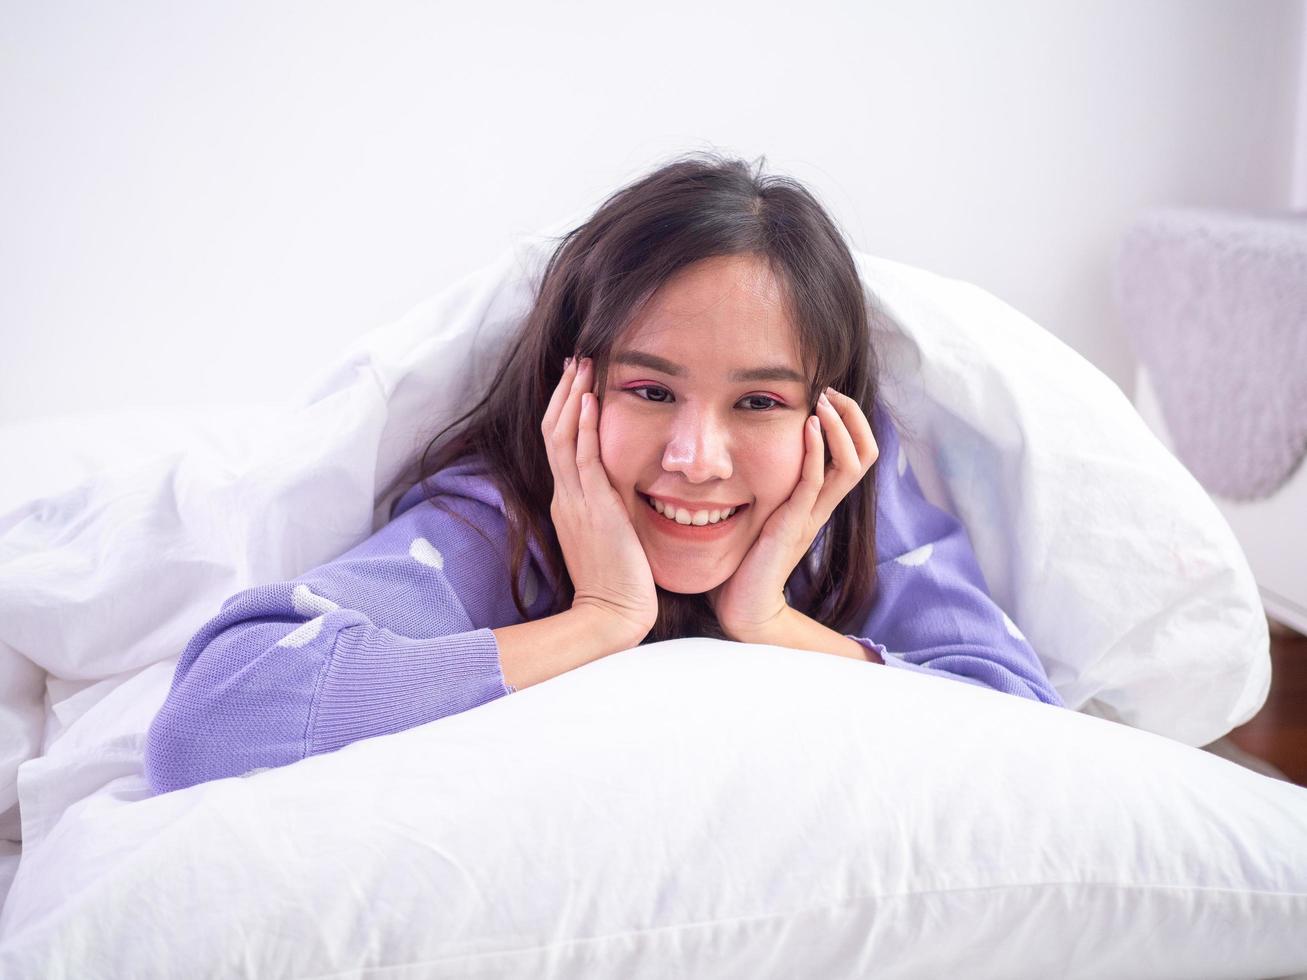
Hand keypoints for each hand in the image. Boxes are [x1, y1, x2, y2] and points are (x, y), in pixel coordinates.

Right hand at [542, 356, 658, 641]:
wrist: (611, 616)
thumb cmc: (617, 583)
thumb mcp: (607, 536)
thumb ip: (606, 509)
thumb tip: (619, 488)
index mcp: (568, 502)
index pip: (559, 444)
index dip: (564, 409)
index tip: (577, 382)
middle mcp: (566, 496)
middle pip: (553, 430)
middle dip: (564, 392)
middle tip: (576, 358)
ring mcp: (575, 501)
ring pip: (562, 436)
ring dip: (571, 396)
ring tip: (581, 364)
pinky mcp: (593, 508)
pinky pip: (582, 458)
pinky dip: (582, 426)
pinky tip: (588, 400)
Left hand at [707, 387, 878, 639]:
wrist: (745, 605)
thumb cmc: (749, 559)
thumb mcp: (766, 511)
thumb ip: (772, 486)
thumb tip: (752, 453)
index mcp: (820, 502)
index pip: (858, 455)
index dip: (852, 423)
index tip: (830, 397)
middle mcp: (824, 506)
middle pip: (866, 455)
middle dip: (854, 417)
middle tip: (833, 392)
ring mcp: (812, 515)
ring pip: (850, 465)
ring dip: (840, 427)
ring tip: (825, 401)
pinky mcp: (793, 524)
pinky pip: (814, 481)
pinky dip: (816, 450)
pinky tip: (808, 426)